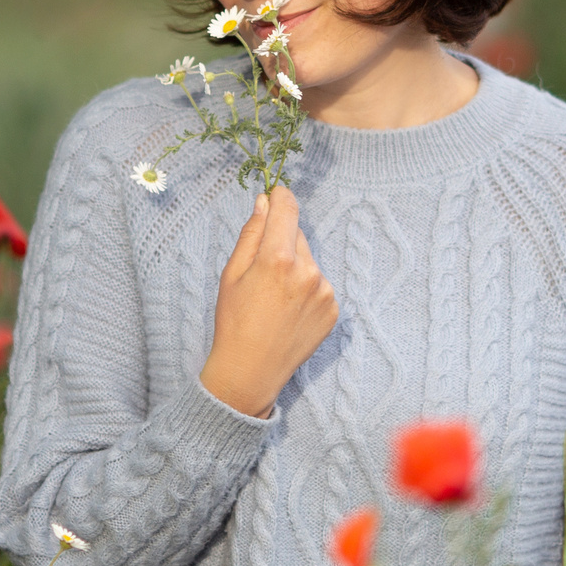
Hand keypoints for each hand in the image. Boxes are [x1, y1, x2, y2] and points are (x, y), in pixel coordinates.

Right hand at [199, 186, 338, 417]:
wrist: (251, 371)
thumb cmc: (234, 321)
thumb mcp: (232, 273)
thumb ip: (252, 233)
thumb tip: (265, 201)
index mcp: (278, 259)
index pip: (287, 209)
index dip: (280, 197)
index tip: (275, 194)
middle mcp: (308, 272)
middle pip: (297, 235)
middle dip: (281, 242)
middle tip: (262, 271)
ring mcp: (324, 292)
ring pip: (309, 260)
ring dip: (295, 267)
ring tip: (274, 297)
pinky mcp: (333, 309)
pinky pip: (319, 284)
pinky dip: (306, 289)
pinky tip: (288, 310)